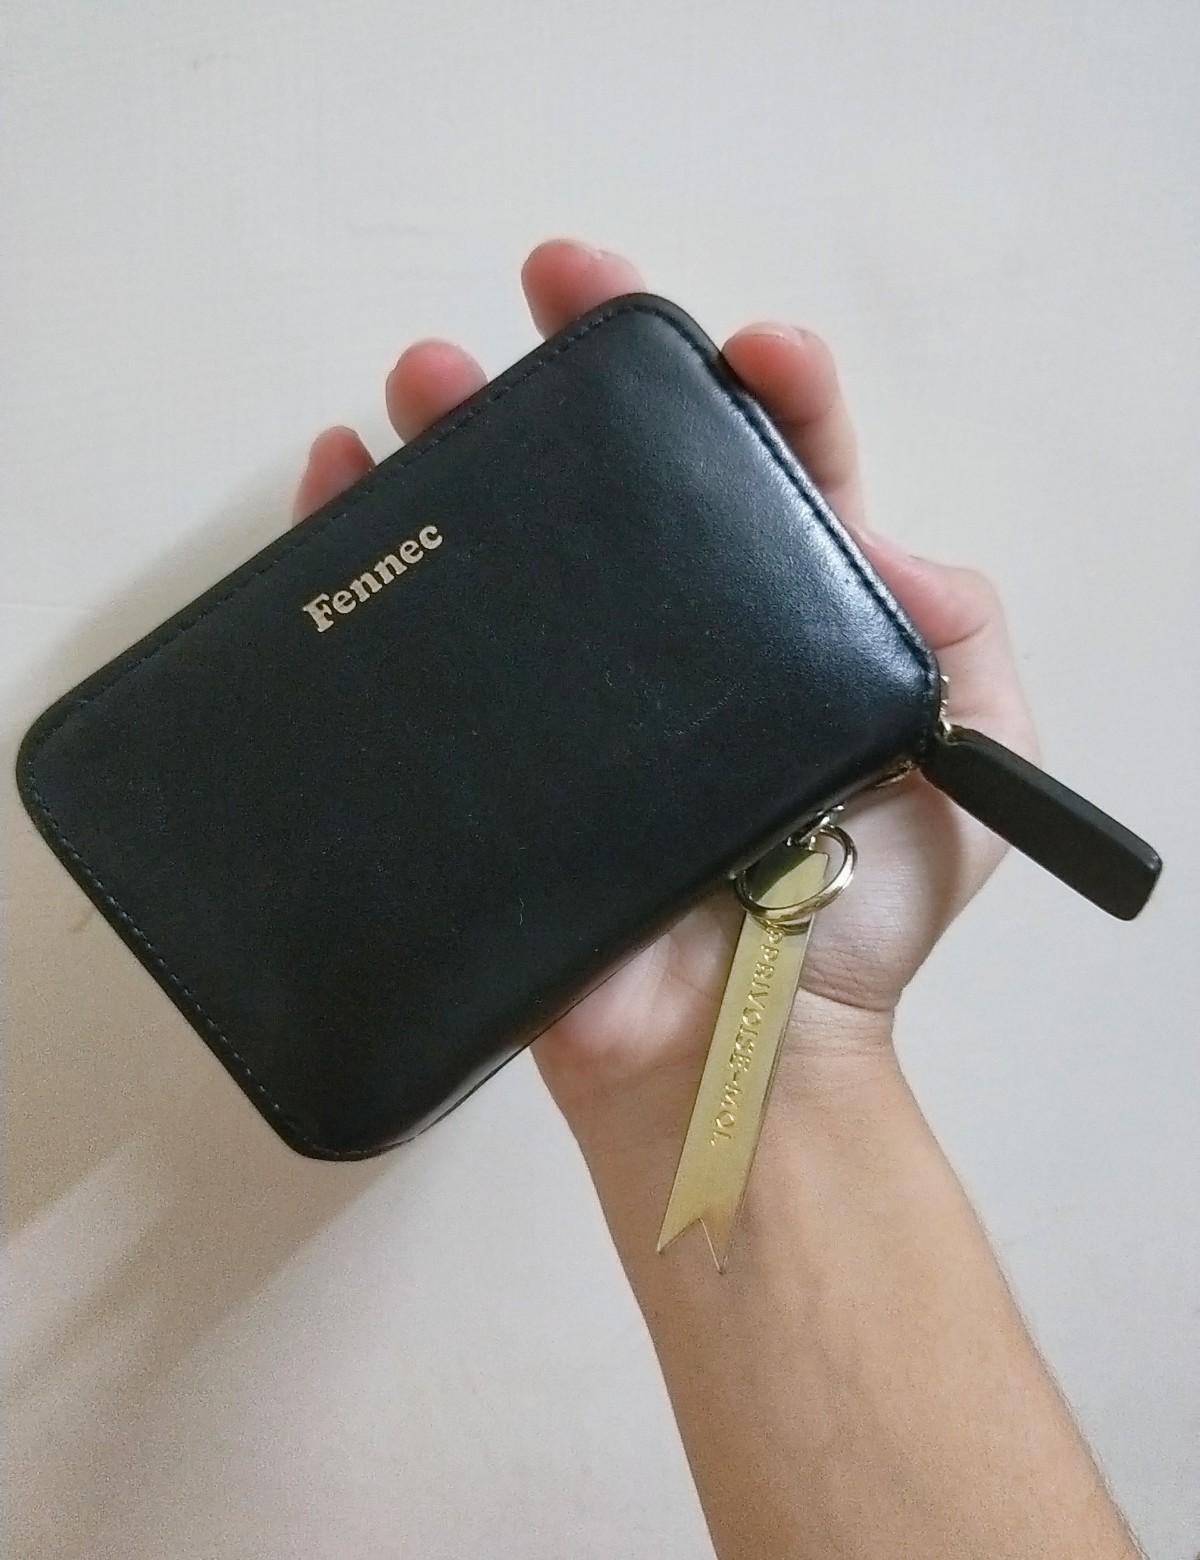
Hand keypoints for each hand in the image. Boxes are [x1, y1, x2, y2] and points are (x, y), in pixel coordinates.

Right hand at [292, 239, 1036, 1141]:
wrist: (734, 1054)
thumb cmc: (862, 929)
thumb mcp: (965, 768)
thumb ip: (959, 639)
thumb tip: (890, 537)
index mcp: (788, 622)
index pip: (782, 472)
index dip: (769, 388)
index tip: (747, 342)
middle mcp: (674, 637)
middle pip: (624, 475)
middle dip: (586, 371)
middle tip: (550, 292)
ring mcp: (571, 689)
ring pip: (510, 534)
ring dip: (467, 432)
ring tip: (430, 372)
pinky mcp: (482, 748)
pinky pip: (414, 639)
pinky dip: (368, 551)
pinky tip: (344, 479)